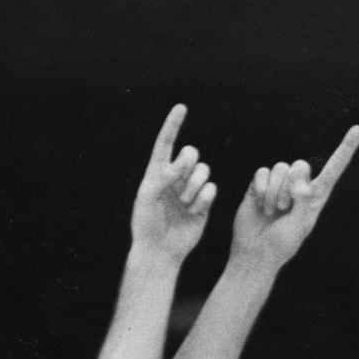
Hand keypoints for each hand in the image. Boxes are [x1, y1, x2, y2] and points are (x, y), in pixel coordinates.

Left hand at [130, 105, 216, 259]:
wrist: (160, 250)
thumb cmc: (146, 224)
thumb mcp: (147, 197)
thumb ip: (163, 177)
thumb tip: (183, 162)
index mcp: (157, 172)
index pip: (166, 143)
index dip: (173, 125)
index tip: (181, 107)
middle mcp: (175, 177)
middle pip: (191, 154)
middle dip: (187, 164)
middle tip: (177, 181)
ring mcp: (190, 190)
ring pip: (203, 171)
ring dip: (193, 186)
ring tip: (184, 203)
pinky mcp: (203, 203)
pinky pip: (211, 190)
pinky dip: (203, 198)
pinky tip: (193, 210)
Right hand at [228, 125, 358, 270]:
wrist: (255, 252)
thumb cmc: (281, 244)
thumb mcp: (299, 226)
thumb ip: (304, 200)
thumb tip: (300, 179)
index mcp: (316, 197)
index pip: (333, 169)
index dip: (345, 149)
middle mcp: (298, 187)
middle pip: (300, 165)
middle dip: (290, 185)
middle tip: (283, 208)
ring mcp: (278, 185)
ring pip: (280, 167)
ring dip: (274, 191)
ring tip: (271, 211)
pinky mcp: (259, 185)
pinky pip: (262, 171)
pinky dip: (261, 187)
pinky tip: (258, 203)